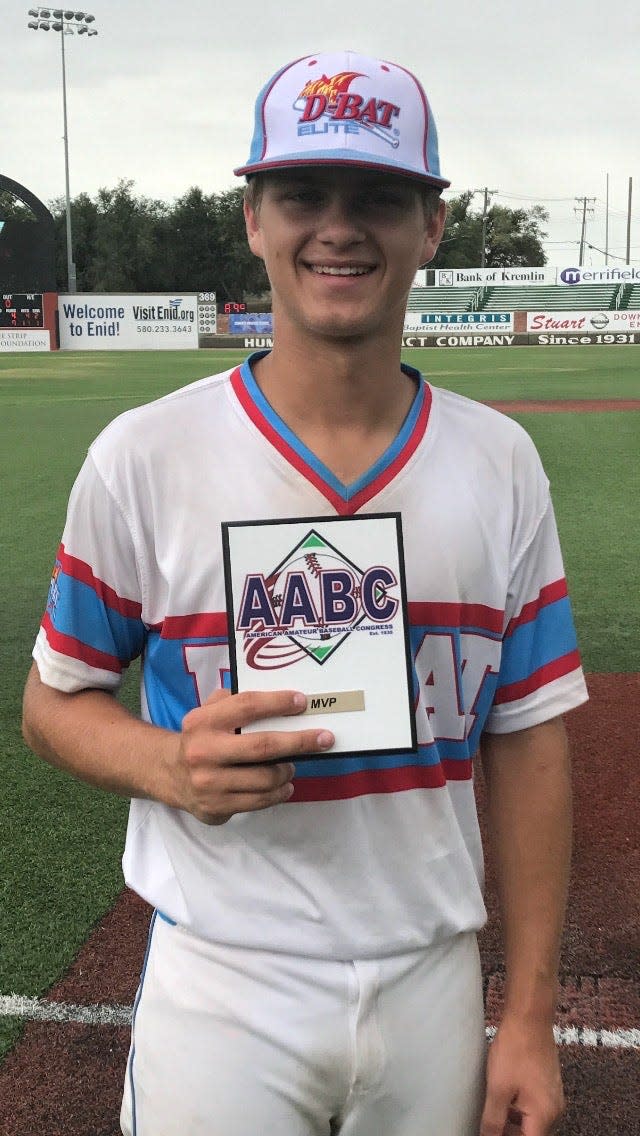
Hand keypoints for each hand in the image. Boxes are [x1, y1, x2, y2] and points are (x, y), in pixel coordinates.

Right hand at [172, 689, 333, 824]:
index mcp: (202, 722)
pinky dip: (278, 793)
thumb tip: (278, 697)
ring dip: (288, 772)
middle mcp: (203, 752)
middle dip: (299, 741)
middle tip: (325, 738)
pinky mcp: (216, 808)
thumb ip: (233, 701)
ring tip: (292, 766)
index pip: (246, 706)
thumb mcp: (207, 712)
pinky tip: (284, 786)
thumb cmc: (201, 737)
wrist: (170, 774)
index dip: (277, 703)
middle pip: (262, 746)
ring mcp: (209, 784)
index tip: (302, 702)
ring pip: (265, 779)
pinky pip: (258, 802)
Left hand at [480, 1018, 564, 1135]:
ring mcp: (553, 1096)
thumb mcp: (498, 1088)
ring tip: (492, 1116)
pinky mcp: (548, 1084)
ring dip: (514, 1124)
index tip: (492, 1134)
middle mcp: (554, 1109)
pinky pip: (534, 1107)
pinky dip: (519, 1111)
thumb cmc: (514, 1050)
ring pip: (532, 1122)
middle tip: (489, 1127)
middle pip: (532, 1134)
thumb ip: (494, 1120)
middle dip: (511, 1134)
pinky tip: (502, 1101)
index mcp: (544, 1115)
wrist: (530, 1016)